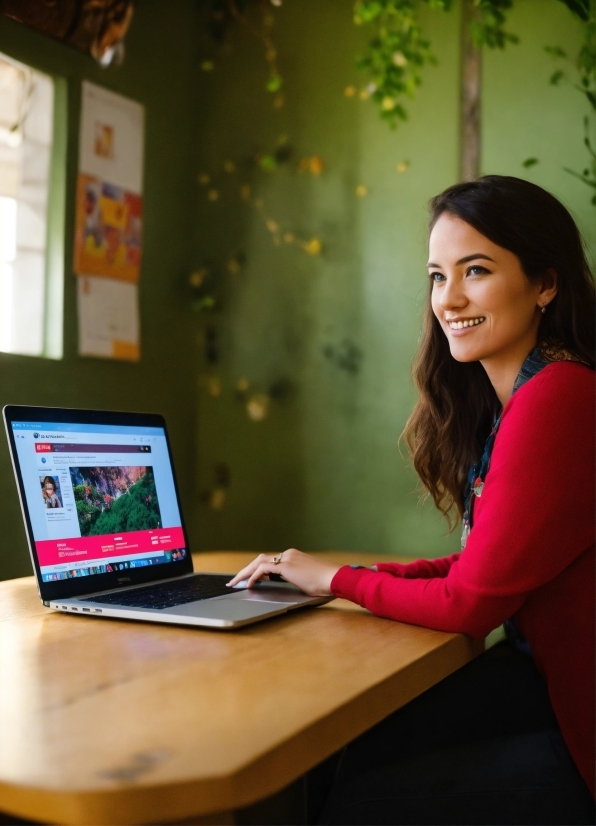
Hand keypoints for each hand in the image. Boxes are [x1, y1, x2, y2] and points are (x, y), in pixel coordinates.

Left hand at [226, 549, 340, 596]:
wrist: (333, 578)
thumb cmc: (324, 582)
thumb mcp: (306, 579)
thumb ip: (295, 578)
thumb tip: (288, 584)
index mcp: (293, 556)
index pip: (269, 561)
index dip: (255, 570)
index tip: (248, 579)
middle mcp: (288, 554)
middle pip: (260, 559)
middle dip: (246, 570)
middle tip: (234, 581)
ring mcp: (286, 558)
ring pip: (258, 562)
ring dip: (245, 572)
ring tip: (235, 582)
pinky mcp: (285, 566)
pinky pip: (262, 569)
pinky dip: (253, 576)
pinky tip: (249, 585)